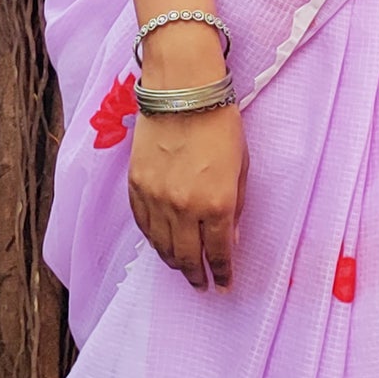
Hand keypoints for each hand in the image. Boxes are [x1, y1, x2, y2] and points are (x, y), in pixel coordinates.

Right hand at [129, 103, 247, 288]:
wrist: (182, 91)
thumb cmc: (220, 123)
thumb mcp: (241, 166)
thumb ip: (236, 207)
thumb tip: (229, 239)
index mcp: (216, 204)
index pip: (218, 252)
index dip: (222, 273)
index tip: (225, 285)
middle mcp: (184, 208)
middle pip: (186, 257)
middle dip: (196, 275)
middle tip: (201, 285)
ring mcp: (156, 198)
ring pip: (161, 246)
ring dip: (173, 262)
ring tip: (183, 269)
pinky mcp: (136, 186)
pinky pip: (143, 225)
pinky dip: (152, 240)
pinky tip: (160, 245)